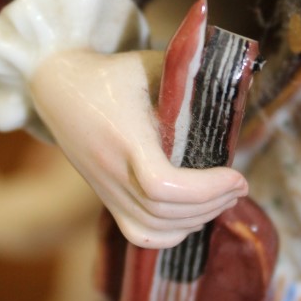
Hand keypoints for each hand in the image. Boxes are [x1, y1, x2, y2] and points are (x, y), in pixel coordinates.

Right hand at [30, 48, 247, 248]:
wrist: (60, 89)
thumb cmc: (112, 74)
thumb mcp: (151, 66)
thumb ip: (189, 78)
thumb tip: (234, 86)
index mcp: (125, 138)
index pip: (161, 186)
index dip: (205, 190)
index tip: (236, 176)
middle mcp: (113, 171)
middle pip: (165, 212)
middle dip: (213, 203)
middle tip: (239, 186)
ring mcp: (107, 190)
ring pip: (155, 228)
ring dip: (198, 219)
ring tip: (224, 199)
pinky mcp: (107, 198)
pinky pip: (140, 234)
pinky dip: (171, 234)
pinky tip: (193, 218)